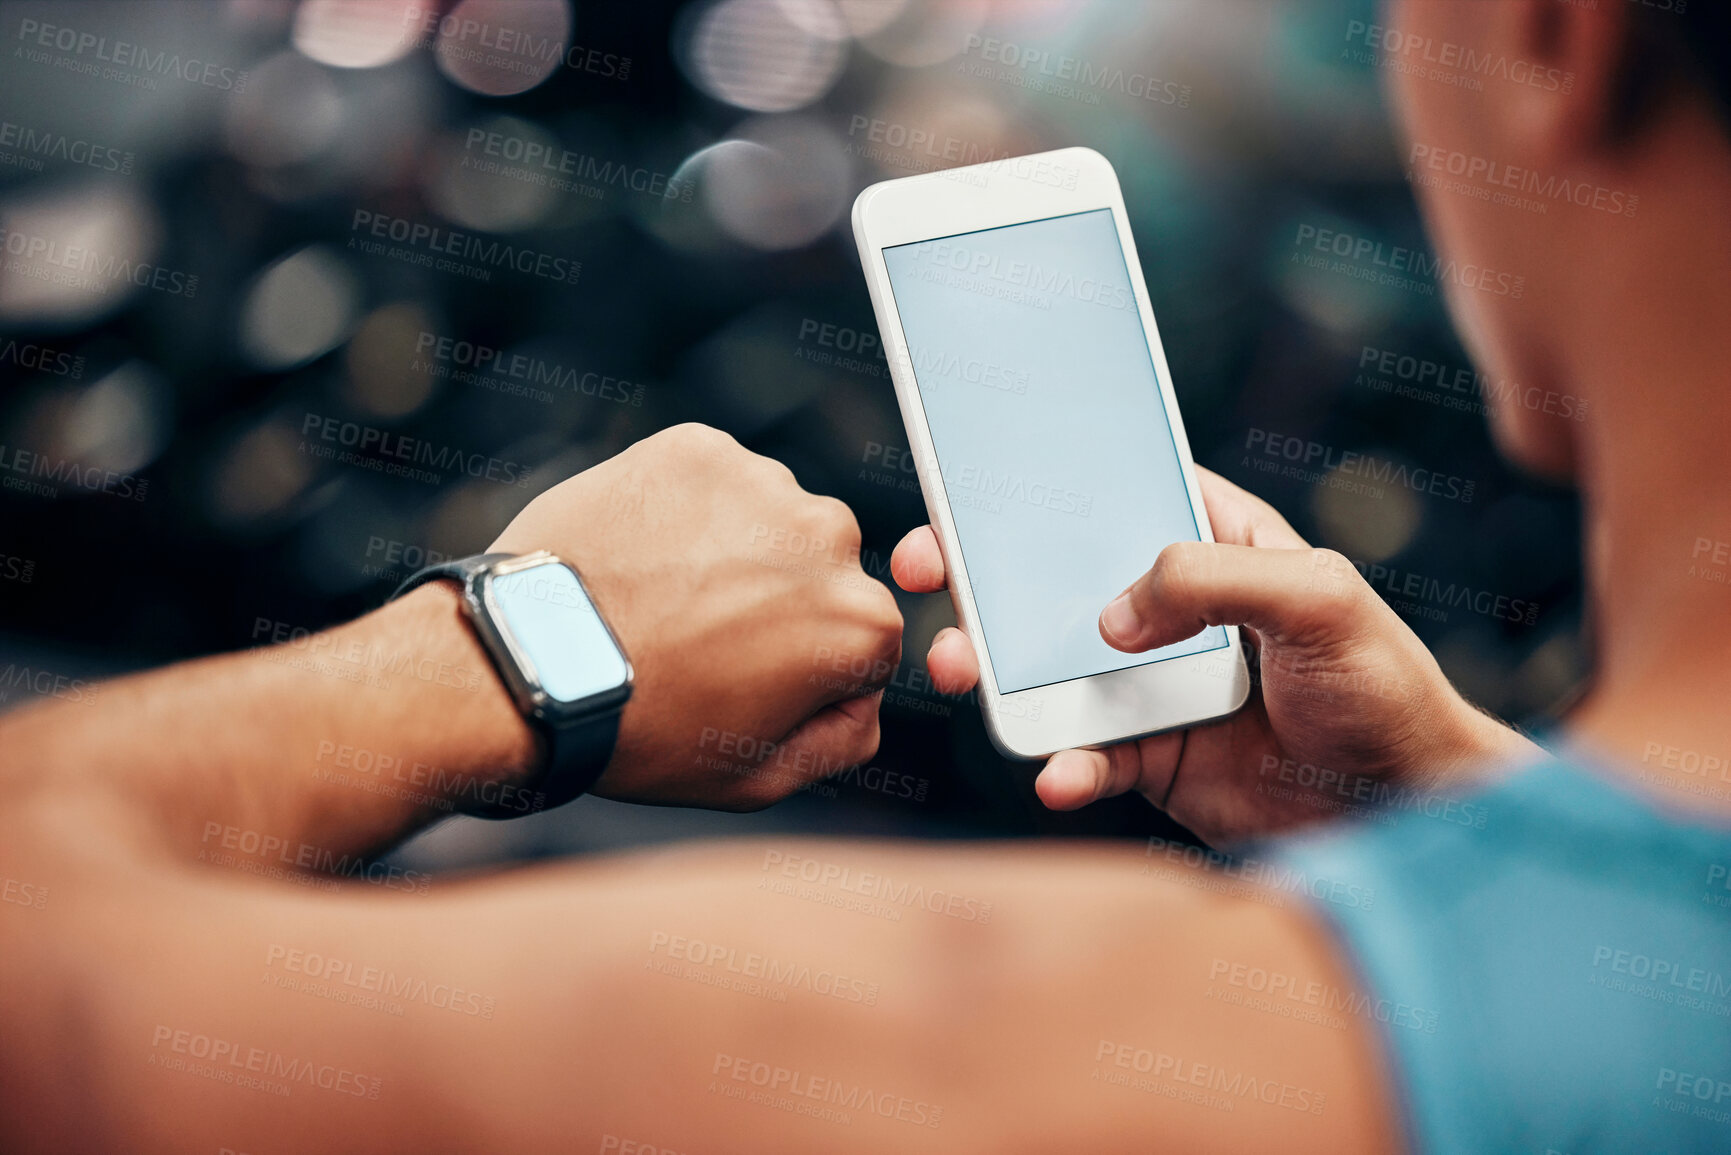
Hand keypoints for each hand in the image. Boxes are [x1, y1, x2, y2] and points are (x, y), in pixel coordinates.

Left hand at [490, 424, 902, 809]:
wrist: (531, 659)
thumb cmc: (641, 728)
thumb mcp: (758, 777)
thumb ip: (842, 740)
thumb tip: (865, 699)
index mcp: (860, 621)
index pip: (862, 639)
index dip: (804, 669)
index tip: (746, 680)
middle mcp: (830, 537)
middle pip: (821, 570)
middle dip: (777, 599)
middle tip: (699, 639)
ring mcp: (763, 482)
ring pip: (768, 520)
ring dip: (733, 549)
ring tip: (662, 598)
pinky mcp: (699, 448)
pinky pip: (712, 482)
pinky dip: (685, 510)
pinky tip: (642, 556)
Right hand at [890, 467, 1536, 843]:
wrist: (1404, 807)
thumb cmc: (1383, 683)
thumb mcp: (1318, 598)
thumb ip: (1211, 581)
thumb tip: (1108, 617)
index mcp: (1213, 541)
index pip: (1111, 494)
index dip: (1038, 485)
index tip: (968, 483)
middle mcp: (1172, 608)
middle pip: (1054, 580)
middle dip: (981, 576)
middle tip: (928, 575)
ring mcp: (1154, 683)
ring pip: (1050, 669)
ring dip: (997, 671)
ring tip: (965, 673)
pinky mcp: (1153, 757)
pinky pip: (1087, 755)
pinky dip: (1063, 766)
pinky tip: (1059, 774)